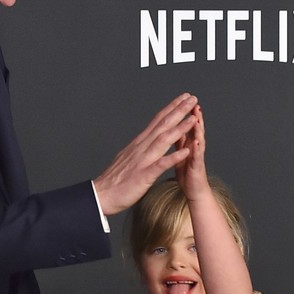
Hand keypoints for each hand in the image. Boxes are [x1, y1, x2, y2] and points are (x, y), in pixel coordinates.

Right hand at [93, 94, 198, 215]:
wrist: (101, 195)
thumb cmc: (114, 181)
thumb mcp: (128, 158)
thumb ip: (139, 149)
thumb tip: (145, 140)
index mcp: (139, 144)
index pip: (157, 121)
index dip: (171, 108)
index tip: (183, 99)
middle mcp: (141, 148)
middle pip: (162, 125)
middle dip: (178, 111)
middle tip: (192, 97)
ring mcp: (142, 160)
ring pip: (163, 140)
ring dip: (179, 128)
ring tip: (192, 118)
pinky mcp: (143, 175)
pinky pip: (161, 164)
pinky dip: (173, 157)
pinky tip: (185, 151)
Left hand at [175, 103, 209, 200]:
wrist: (195, 193)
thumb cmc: (188, 174)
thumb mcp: (181, 154)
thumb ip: (180, 141)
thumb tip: (176, 128)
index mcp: (186, 144)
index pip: (185, 125)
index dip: (183, 113)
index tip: (182, 99)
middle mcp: (194, 148)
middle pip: (194, 129)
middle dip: (194, 114)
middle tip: (193, 100)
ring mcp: (197, 158)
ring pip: (198, 140)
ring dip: (198, 128)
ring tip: (197, 116)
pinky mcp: (197, 169)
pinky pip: (197, 158)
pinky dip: (197, 149)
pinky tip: (197, 142)